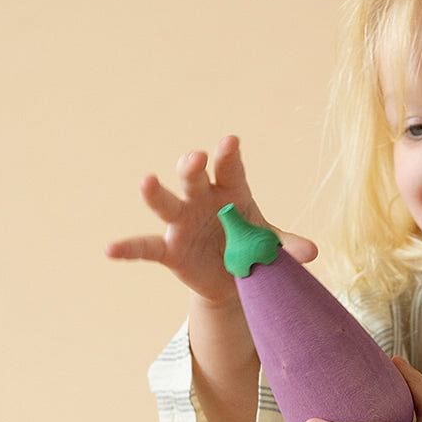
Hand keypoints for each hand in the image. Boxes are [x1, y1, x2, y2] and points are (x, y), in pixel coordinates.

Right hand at [105, 135, 316, 305]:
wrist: (236, 279)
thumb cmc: (252, 246)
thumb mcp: (270, 246)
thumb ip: (287, 246)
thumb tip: (312, 253)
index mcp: (230, 190)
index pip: (229, 167)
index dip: (228, 155)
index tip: (231, 142)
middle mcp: (201, 199)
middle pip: (193, 176)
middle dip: (193, 165)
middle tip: (197, 157)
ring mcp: (182, 222)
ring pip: (166, 202)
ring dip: (156, 192)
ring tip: (146, 181)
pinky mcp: (170, 249)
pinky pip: (146, 247)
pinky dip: (128, 248)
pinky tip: (110, 249)